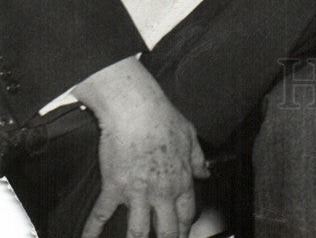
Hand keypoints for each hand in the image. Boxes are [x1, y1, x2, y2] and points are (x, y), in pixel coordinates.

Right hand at [73, 57, 207, 237]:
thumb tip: (204, 173)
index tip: (182, 235)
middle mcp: (161, 192)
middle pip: (166, 230)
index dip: (185, 229)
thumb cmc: (163, 119)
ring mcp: (137, 193)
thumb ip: (197, 159)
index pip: (187, 214)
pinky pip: (100, 215)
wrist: (136, 110)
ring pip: (138, 232)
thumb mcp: (190, 136)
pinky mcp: (114, 188)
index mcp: (181, 179)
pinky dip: (91, 231)